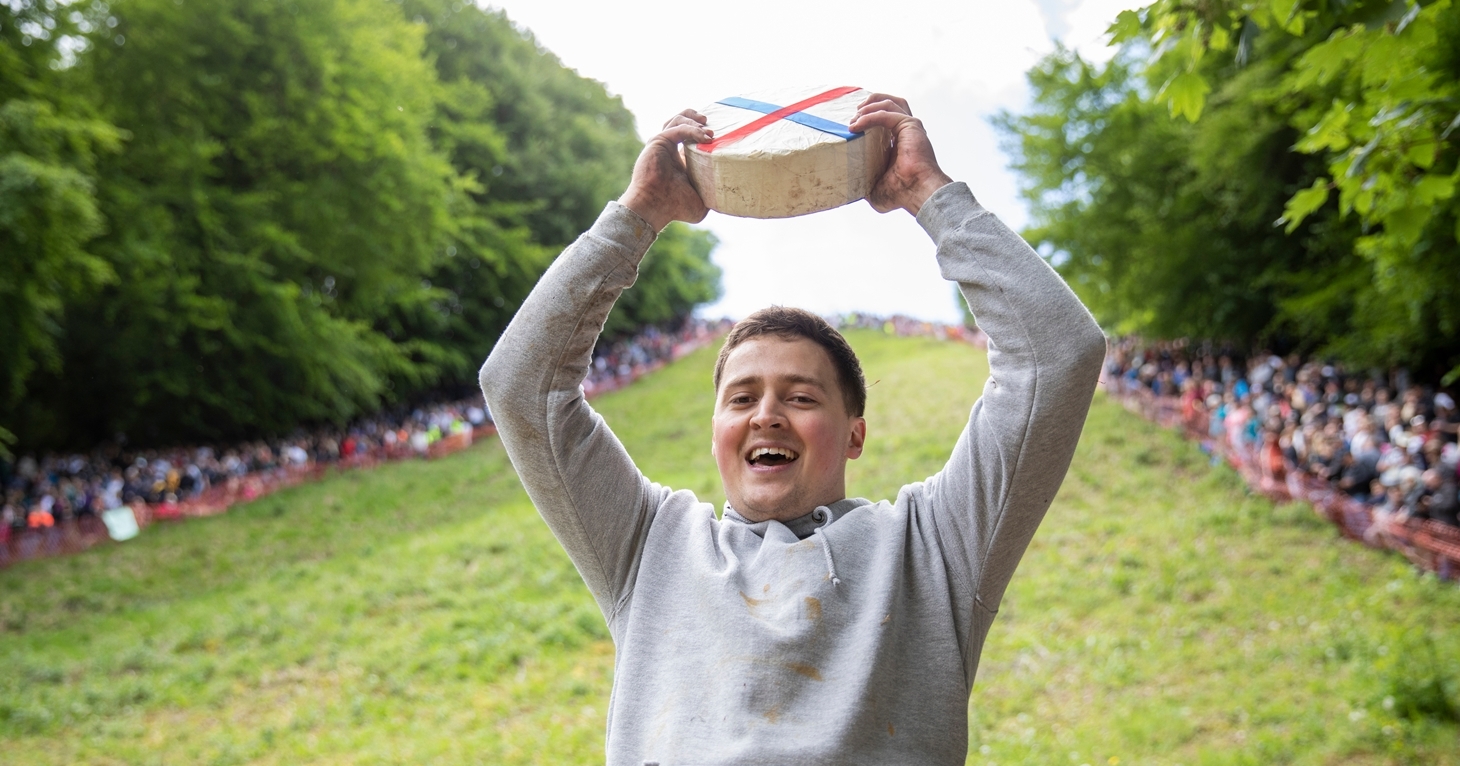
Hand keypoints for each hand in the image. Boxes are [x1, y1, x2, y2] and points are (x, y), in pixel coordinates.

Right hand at [618, 110, 711, 231]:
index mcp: (678, 159)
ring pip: (677, 120)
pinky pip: (678, 128)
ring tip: (709, 131)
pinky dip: (692, 130)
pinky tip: (705, 137)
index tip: (716, 137)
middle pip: (680, 122)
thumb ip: (712, 194)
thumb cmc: (674, 208)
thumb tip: (729, 196)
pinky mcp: (658, 141)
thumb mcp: (701, 201)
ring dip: (694, 121)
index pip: (689, 137)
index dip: (702, 132)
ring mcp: (663, 144)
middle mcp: (669, 150)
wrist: (655, 207)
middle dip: (696, 119)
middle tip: (710, 127)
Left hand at [847, 94, 952, 215]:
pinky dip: (870, 116)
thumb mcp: (874, 190)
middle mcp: (906, 133)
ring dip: (869, 106)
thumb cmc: (902, 194)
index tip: (852, 125)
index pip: (885, 121)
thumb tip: (848, 187)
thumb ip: (863, 184)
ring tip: (855, 116)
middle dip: (870, 104)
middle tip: (854, 115)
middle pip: (890, 105)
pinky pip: (886, 114)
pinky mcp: (909, 126)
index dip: (869, 117)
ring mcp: (909, 127)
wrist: (916, 192)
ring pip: (890, 103)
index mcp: (900, 143)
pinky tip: (857, 124)